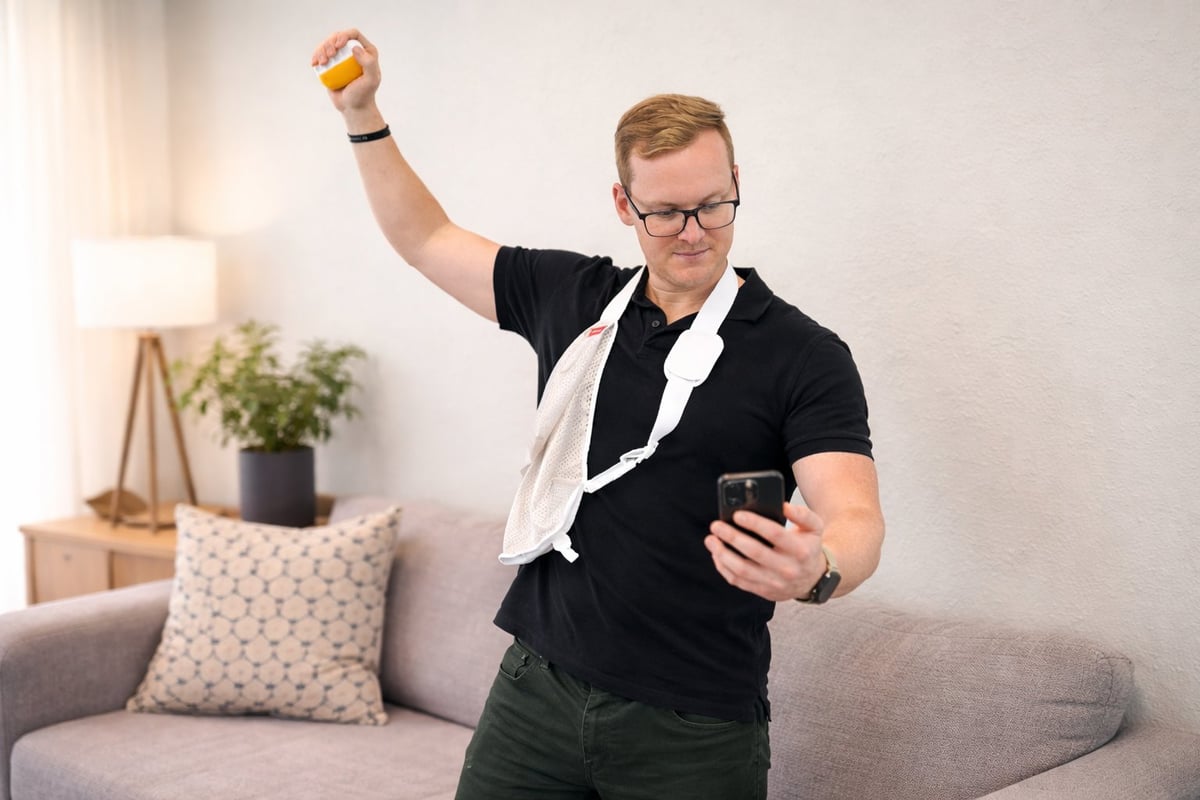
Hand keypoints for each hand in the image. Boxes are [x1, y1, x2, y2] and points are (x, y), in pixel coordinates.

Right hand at [311, 29, 381, 113]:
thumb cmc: (363, 94)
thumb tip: (355, 48)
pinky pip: (321, 55)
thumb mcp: (371, 80)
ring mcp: (341, 58)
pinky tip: (314, 63)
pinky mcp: (331, 65)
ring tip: (322, 62)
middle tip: (330, 56)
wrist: (353, 107)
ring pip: (327, 45)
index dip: (344, 35)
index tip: (338, 45)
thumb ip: (369, 63)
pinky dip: (316, 56)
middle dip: (330, 42)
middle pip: (337, 37)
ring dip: (321, 49)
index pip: (353, 34)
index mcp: (366, 51)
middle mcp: (353, 52)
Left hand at [705, 501, 827, 601]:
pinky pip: (738, 581)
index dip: (754, 523)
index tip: (737, 514)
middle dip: (732, 537)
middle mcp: (787, 569)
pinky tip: (716, 554)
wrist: (813, 579)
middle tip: (716, 525)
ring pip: (742, 570)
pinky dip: (724, 568)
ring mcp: (774, 583)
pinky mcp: (763, 591)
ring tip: (711, 540)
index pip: (774, 534)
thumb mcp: (814, 528)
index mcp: (800, 550)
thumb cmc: (808, 547)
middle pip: (754, 552)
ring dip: (722, 554)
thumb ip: (802, 514)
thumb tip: (782, 506)